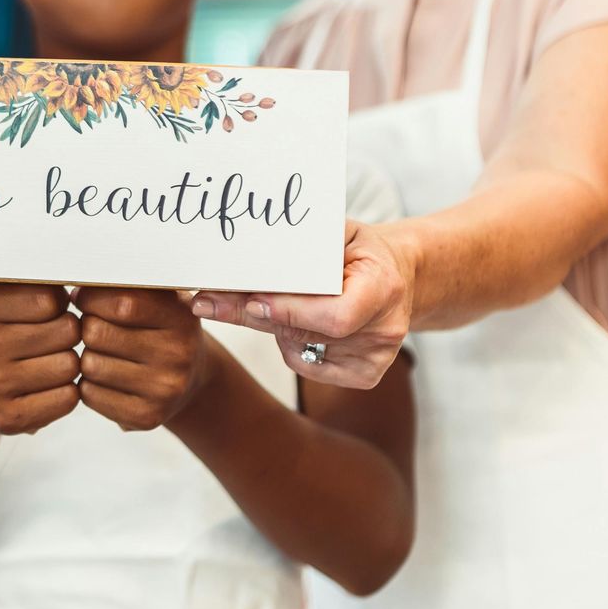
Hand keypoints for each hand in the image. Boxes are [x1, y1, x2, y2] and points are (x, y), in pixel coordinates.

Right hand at [0, 281, 80, 435]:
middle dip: (67, 331)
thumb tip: (82, 271)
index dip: (57, 303)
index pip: (51, 297)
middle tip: (50, 336)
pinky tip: (47, 385)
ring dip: (69, 361)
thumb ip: (30, 277)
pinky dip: (66, 391)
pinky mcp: (6, 419)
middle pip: (67, 330)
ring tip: (48, 359)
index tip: (45, 309)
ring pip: (71, 365)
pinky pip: (68, 399)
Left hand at [77, 287, 209, 430]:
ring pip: (90, 365)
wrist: (192, 380)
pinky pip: (90, 395)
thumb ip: (128, 285)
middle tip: (93, 327)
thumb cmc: (163, 329)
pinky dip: (87, 384)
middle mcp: (178, 355)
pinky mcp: (147, 417)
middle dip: (87, 327)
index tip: (84, 297)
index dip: (91, 298)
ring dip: (85, 357)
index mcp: (181, 317)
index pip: (121, 302)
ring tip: (100, 353)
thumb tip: (78, 281)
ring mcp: (164, 390)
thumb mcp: (160, 300)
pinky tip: (104, 378)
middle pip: (97, 333)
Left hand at [190, 219, 418, 389]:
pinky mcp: (365, 375)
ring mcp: (376, 357)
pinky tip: (296, 322)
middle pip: (307, 332)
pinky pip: (306, 365)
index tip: (252, 300)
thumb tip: (250, 253)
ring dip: (270, 326)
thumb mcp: (340, 232)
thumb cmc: (361, 249)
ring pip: (299, 349)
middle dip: (254, 315)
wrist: (399, 275)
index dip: (291, 311)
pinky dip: (289, 344)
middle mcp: (385, 330)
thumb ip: (305, 246)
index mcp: (384, 288)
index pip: (336, 315)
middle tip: (208, 301)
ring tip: (267, 301)